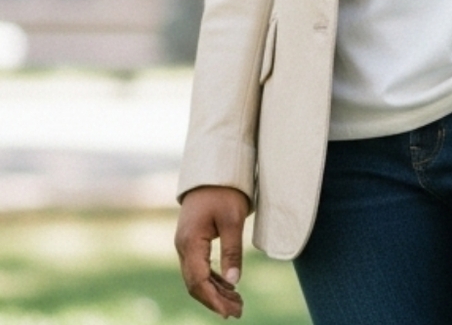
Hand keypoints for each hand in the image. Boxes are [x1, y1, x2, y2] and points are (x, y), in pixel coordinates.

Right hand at [175, 186, 249, 318]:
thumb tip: (235, 282)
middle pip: (196, 283)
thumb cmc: (224, 192)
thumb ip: (232, 251)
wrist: (213, 170)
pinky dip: (214, 279)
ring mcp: (186, 244)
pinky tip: (229, 287)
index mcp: (190, 243)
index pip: (198, 281)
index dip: (213, 299)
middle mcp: (183, 247)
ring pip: (198, 277)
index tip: (229, 312)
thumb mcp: (233, 219)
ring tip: (237, 304)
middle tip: (238, 312)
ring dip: (215, 291)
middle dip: (215, 299)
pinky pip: (200, 267)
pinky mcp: (193, 241)